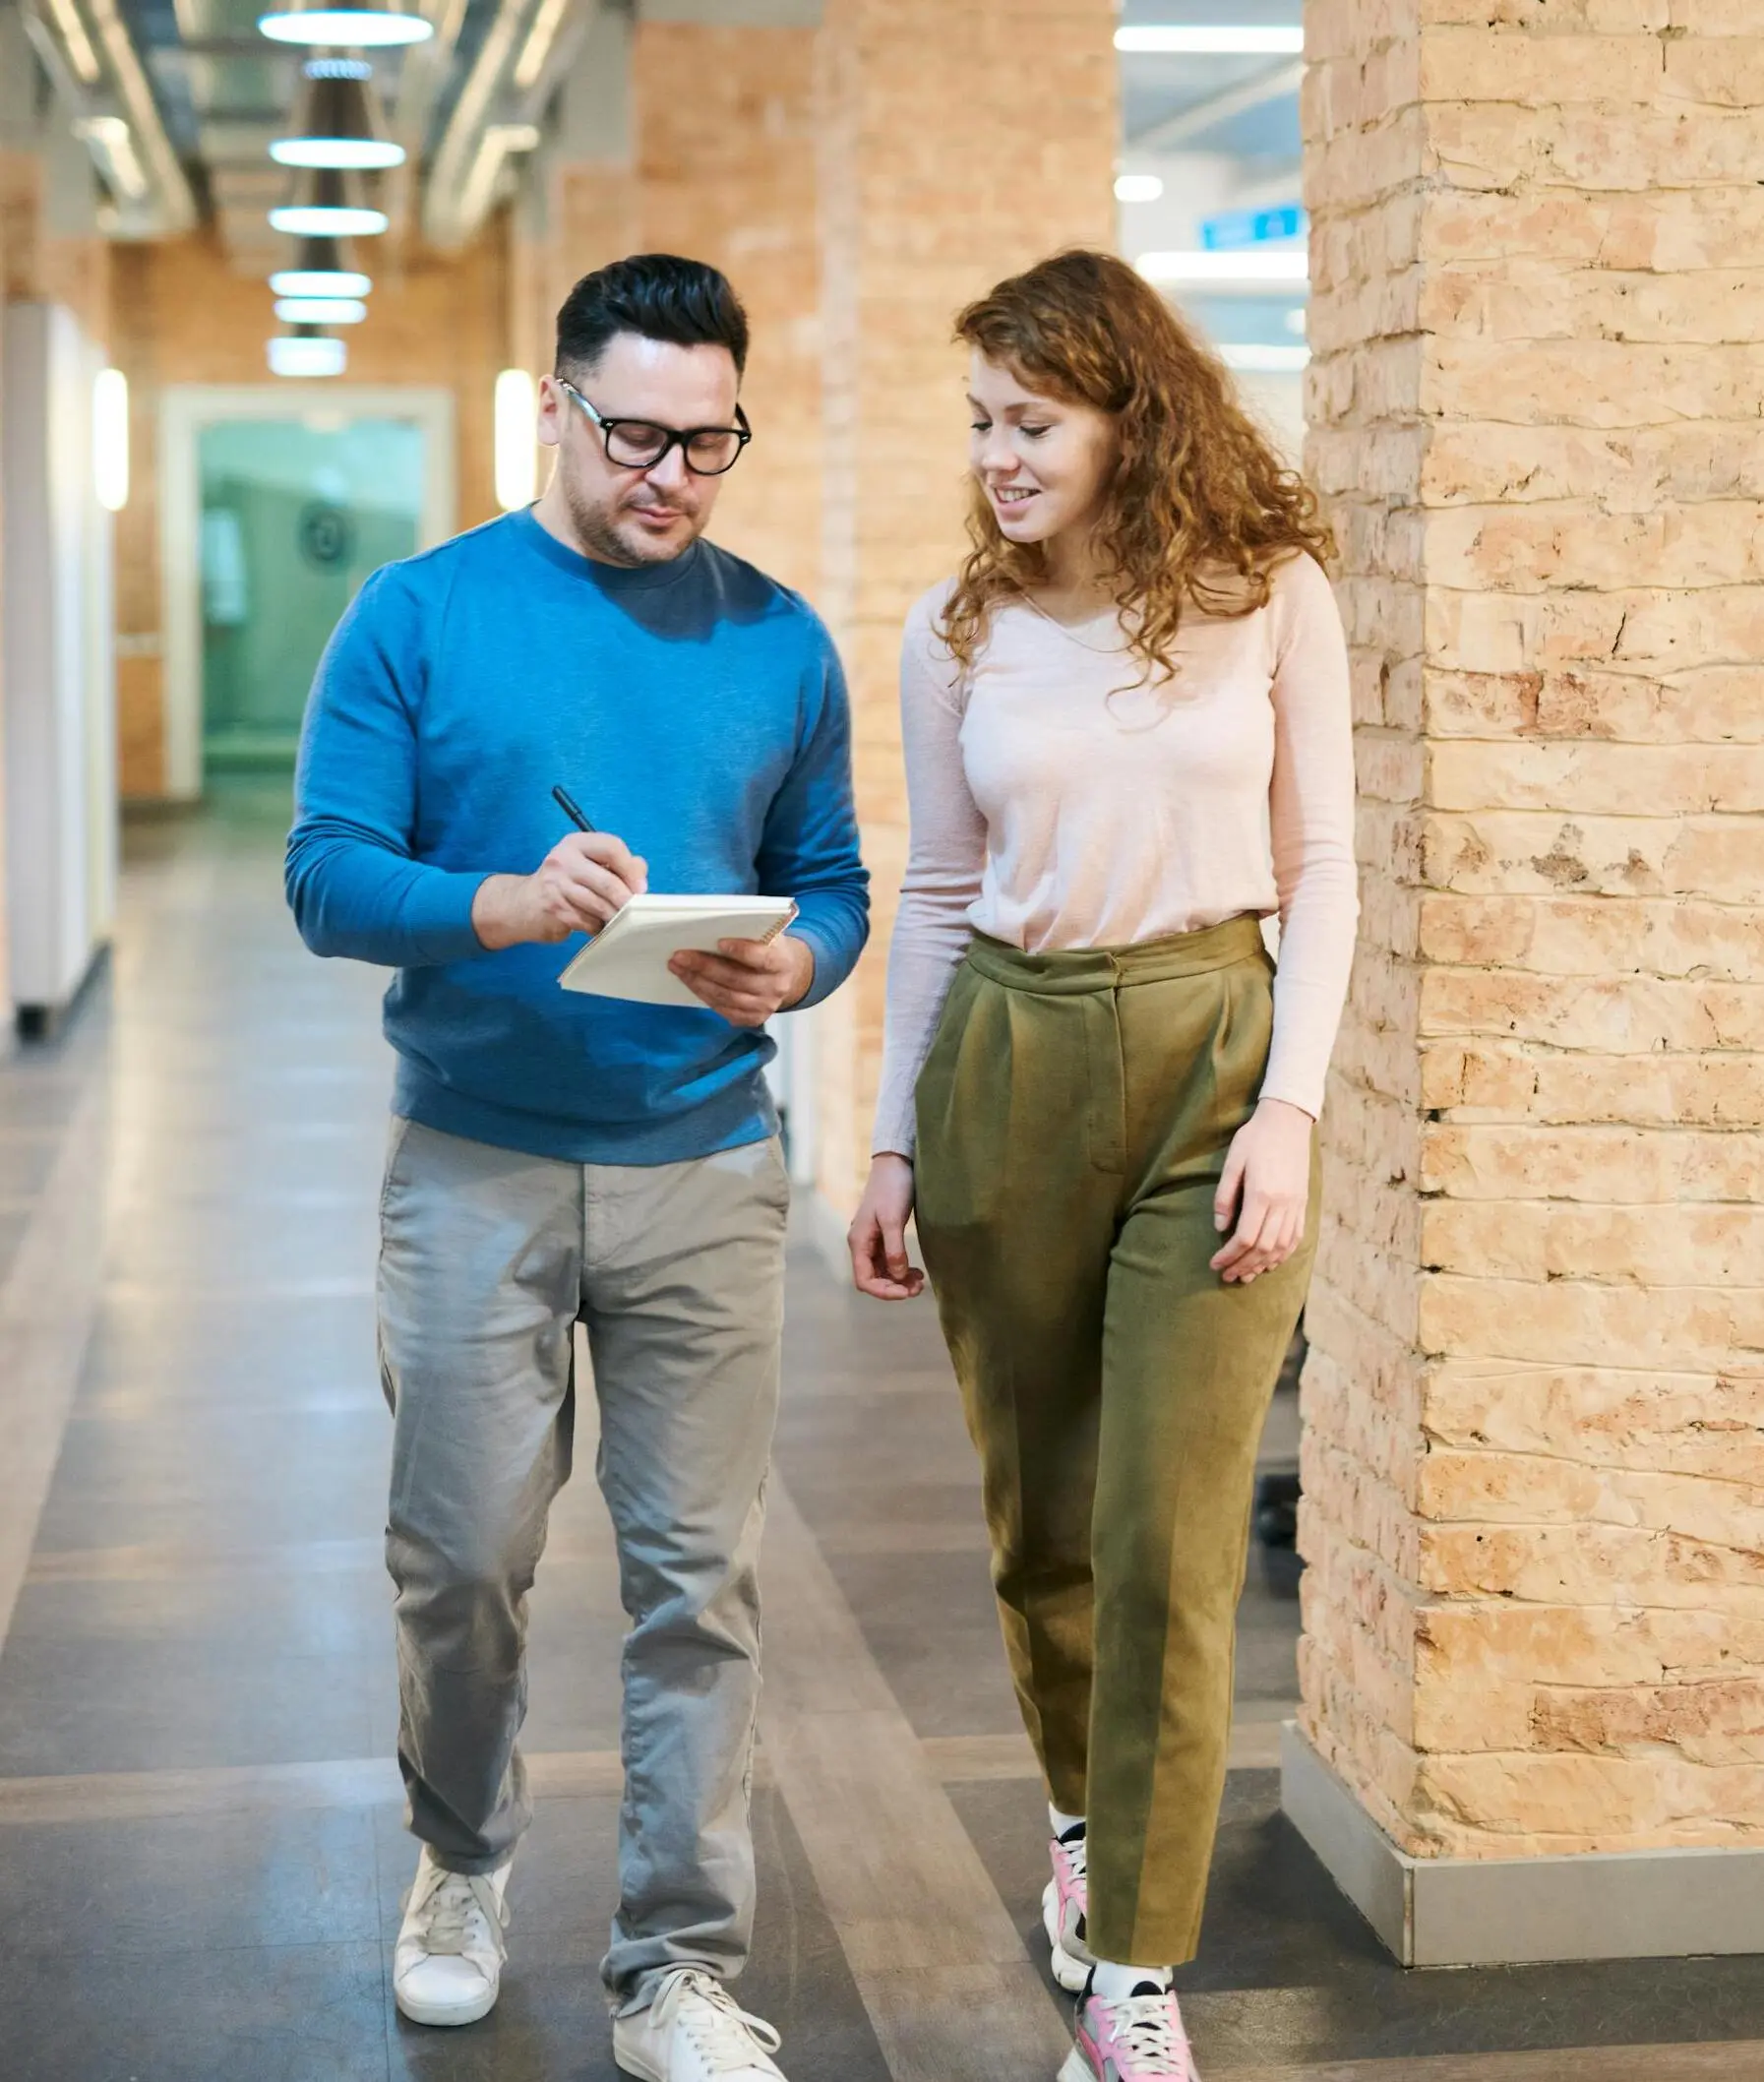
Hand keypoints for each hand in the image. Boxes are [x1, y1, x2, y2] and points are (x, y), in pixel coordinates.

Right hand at [473, 832, 647, 949]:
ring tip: (617, 919)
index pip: (612, 847)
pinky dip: (597, 927)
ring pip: (599, 905)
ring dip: (613, 916)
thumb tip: (640, 873)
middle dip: (626, 899)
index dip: (631, 869)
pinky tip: (596, 925)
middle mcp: (563, 860)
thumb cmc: (564, 883)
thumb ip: (615, 864)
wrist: (522, 904)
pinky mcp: (554, 909)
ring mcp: (556, 885)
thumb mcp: (586, 864)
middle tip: (635, 909)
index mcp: (576, 844)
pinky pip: (587, 921)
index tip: (641, 888)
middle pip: (607, 881)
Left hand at [669, 933, 813, 1026]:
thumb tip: (711, 926)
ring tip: (677, 967)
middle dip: (704, 967)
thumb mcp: (767, 936)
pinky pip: (723, 1010)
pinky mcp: (753, 1019)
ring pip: (726, 997)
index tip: (719, 942)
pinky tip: (689, 981)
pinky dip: (703, 995)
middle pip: (736, 980)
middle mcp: (776, 988)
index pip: (763, 959)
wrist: (787, 975)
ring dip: (697, 982)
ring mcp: (765, 1007)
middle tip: (679, 956)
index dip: (741, 951)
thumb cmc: (768, 948)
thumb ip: (748, 933)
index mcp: (782, 962)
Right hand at [849, 1154, 923, 1299]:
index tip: (906, 1293)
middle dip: (894, 1288)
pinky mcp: (883, 1235)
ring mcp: (872, 1240)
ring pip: (882, 1272)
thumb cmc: (892, 1188)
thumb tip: (897, 1276)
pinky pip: (889, 1261)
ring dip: (899, 1281)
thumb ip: (894, 1249)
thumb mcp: (893, 1219)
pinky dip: (901, 1269)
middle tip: (919, 1288)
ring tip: (920, 1282)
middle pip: (873, 1279)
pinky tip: (916, 1271)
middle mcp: (862, 1244)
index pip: (864, 1280)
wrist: (895, 1163)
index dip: (884, 1291)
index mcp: (859, 1242)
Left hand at [1211, 1097, 1312, 1284]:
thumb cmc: (1255, 1138)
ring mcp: (1296, 1205)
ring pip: (1282, 1247)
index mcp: (1263, 1194)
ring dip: (1263, 1265)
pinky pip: (1296, 1237)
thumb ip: (1225, 1196)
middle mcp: (1283, 1204)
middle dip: (1243, 1266)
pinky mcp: (1303, 1202)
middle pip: (1264, 1248)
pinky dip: (1283, 1254)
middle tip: (1227, 1276)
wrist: (1288, 1120)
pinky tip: (1271, 1262)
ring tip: (1246, 1275)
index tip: (1215, 1264)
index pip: (1246, 1237)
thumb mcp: (1233, 1162)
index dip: (1229, 1256)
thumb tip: (1220, 1227)